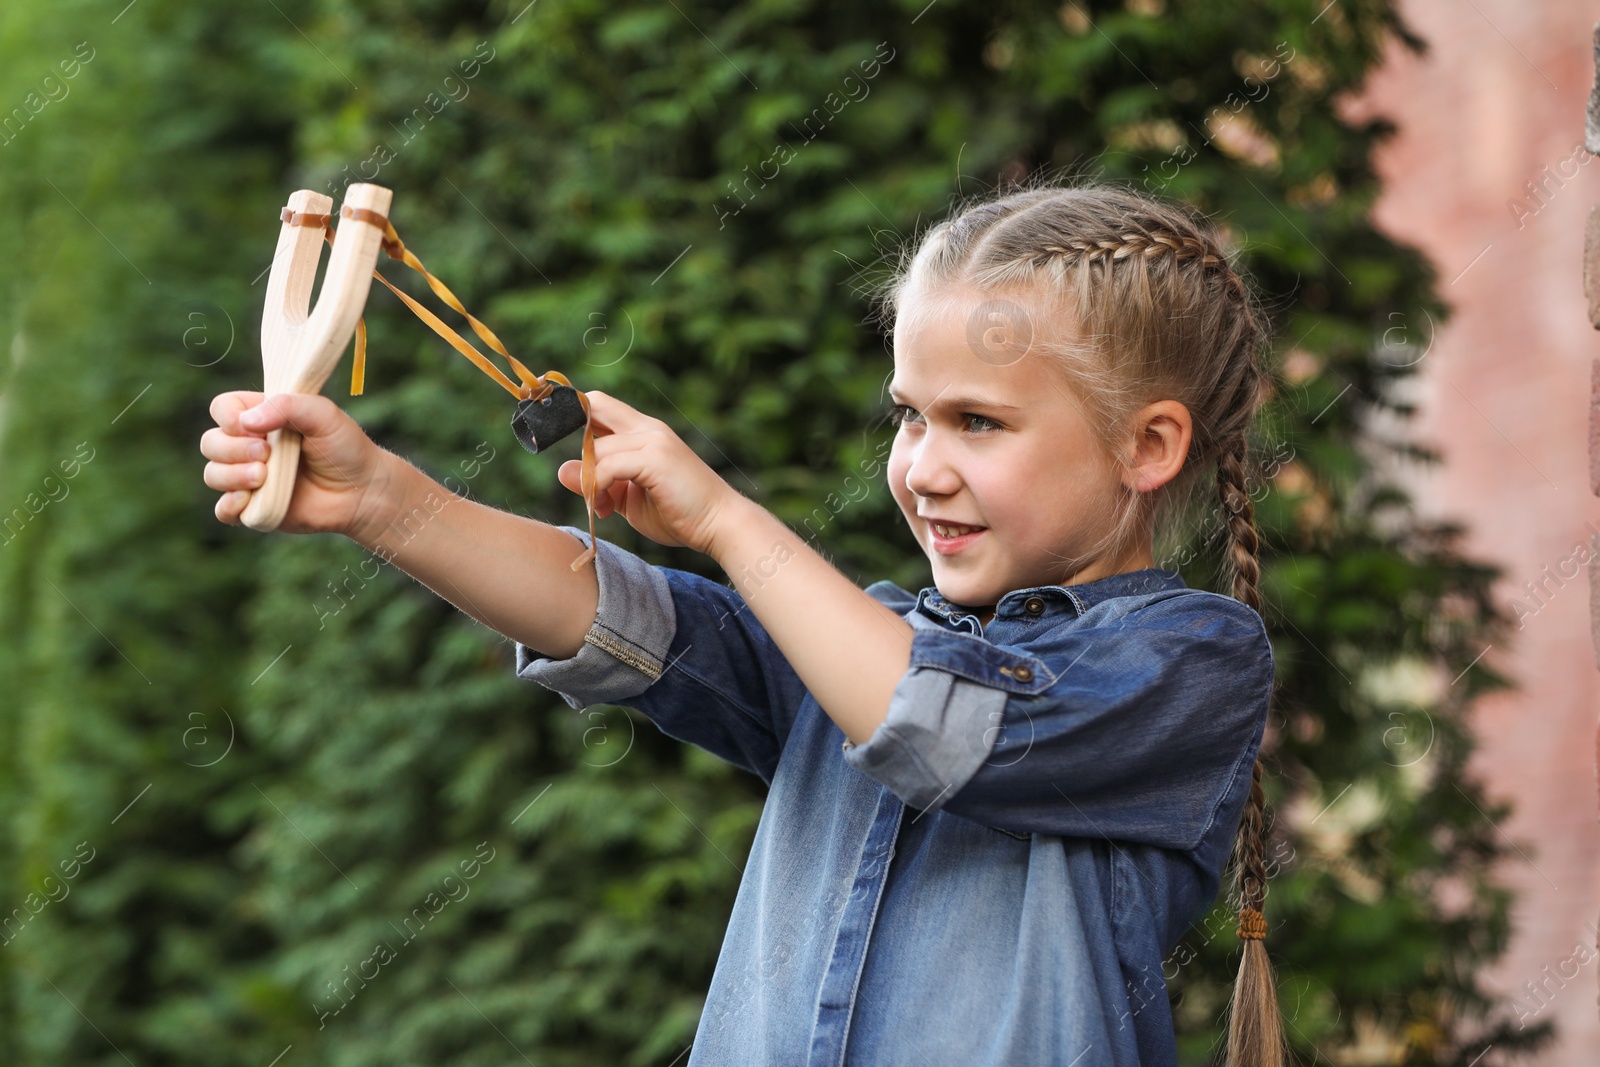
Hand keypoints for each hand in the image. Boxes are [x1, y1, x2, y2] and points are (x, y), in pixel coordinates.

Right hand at [201, 391, 390, 537]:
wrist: (363, 490)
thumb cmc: (345, 447)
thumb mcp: (323, 414)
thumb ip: (287, 406)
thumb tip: (246, 422)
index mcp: (261, 417)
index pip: (222, 408)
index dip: (229, 416)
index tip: (255, 426)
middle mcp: (248, 446)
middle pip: (210, 443)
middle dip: (232, 449)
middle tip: (267, 454)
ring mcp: (248, 478)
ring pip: (212, 475)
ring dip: (232, 476)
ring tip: (264, 477)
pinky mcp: (254, 508)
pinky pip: (223, 511)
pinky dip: (228, 506)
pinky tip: (247, 500)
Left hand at [555, 390, 743, 555]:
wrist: (720, 525)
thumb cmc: (680, 513)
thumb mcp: (628, 498)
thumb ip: (600, 482)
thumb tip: (564, 470)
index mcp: (645, 432)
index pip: (601, 405)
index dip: (578, 419)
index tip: (572, 455)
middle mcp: (649, 428)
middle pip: (596, 404)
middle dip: (578, 436)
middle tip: (584, 478)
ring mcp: (654, 440)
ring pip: (597, 449)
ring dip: (589, 482)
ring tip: (602, 508)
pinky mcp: (656, 458)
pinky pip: (608, 467)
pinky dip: (599, 488)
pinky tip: (606, 509)